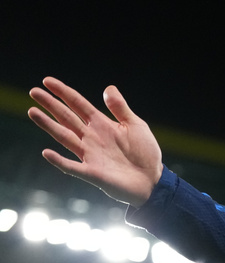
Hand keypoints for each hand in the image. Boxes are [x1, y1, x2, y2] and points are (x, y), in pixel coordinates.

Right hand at [28, 77, 161, 206]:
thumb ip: (120, 108)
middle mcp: (92, 137)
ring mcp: (90, 155)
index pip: (78, 104)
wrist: (153, 181)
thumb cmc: (145, 153)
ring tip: (33, 112)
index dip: (63, 92)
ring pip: (65, 137)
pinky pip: (72, 167)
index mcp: (102, 124)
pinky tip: (47, 153)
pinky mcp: (92, 173)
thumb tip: (109, 88)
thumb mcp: (136, 126)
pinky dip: (60, 161)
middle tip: (33, 92)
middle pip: (66, 117)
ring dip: (49, 125)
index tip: (46, 81)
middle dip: (50, 105)